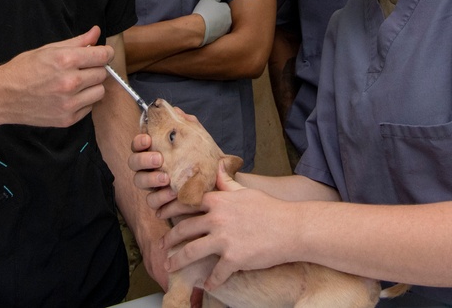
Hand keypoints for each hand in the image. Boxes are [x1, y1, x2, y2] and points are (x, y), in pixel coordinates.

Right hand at [0, 26, 113, 127]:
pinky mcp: (67, 119)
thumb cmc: (23, 70)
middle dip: (95, 69)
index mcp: (66, 60)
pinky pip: (89, 107)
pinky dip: (83, 101)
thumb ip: (77, 42)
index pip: (103, 55)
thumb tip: (96, 32)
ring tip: (76, 83)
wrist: (3, 96)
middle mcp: (70, 82)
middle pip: (102, 73)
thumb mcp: (48, 49)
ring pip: (100, 92)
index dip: (105, 53)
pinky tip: (69, 96)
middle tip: (82, 69)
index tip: (102, 54)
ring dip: (92, 86)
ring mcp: (69, 103)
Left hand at [163, 162, 291, 289]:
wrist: (292, 228)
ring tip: (170, 266)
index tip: (159, 213)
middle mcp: (217, 219)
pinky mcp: (234, 259)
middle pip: (184, 229)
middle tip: (161, 245)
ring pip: (191, 252)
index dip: (169, 208)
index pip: (186, 203)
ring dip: (178, 261)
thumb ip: (227, 181)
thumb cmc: (270, 208)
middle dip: (169, 239)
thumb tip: (217, 165)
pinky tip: (207, 286)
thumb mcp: (245, 191)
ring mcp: (224, 240)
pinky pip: (216, 274)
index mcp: (218, 201)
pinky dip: (211, 282)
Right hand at [192, 0, 231, 45]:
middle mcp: (229, 20)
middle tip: (209, 15)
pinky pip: (216, 32)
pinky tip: (206, 29)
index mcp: (227, 9)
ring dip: (216, 23)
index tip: (211, 8)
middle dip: (218, 15)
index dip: (216, 6)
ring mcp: (225, 30)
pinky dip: (213, 30)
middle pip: (223, 16)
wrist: (199, 28)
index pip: (223, 6)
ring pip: (221, 24)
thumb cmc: (204, 12)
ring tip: (206, 22)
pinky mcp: (220, 37)